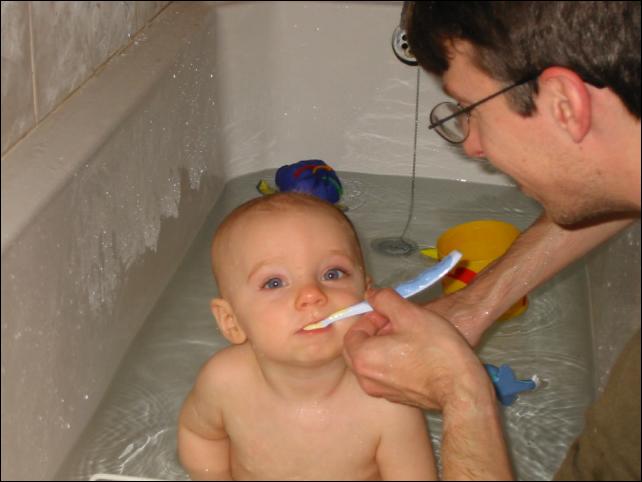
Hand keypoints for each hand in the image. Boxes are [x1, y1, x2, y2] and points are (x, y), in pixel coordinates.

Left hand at [343, 288, 490, 410]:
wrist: (461, 387)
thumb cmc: (436, 349)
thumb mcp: (409, 313)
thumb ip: (384, 299)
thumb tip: (371, 295)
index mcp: (363, 358)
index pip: (353, 331)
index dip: (372, 318)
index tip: (392, 315)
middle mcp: (366, 379)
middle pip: (359, 348)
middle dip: (375, 332)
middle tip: (398, 325)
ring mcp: (381, 392)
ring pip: (372, 362)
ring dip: (384, 346)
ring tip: (409, 338)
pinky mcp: (396, 398)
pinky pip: (385, 375)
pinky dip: (392, 362)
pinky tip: (416, 355)